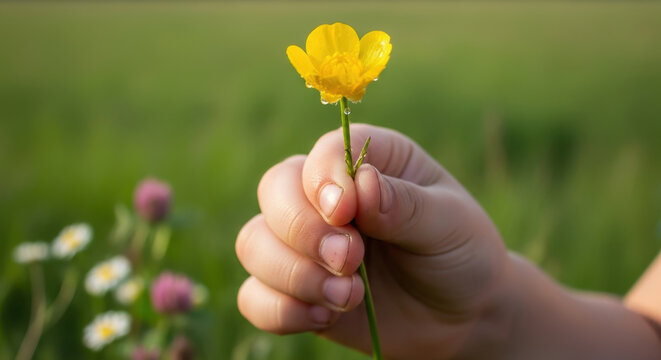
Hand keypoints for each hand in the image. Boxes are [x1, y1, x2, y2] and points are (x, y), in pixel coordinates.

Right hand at [236, 124, 511, 358]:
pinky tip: (323, 318)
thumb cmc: (460, 254)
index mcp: (368, 161)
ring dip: (293, 274)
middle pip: (273, 191)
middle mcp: (326, 197)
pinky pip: (253, 295)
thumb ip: (405, 204)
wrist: (462, 316)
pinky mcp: (296, 290)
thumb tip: (361, 186)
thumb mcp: (449, 222)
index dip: (323, 181)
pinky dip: (279, 310)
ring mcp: (306, 245)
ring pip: (253, 243)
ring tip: (347, 297)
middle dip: (303, 231)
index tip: (346, 214)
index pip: (323, 153)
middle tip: (350, 261)